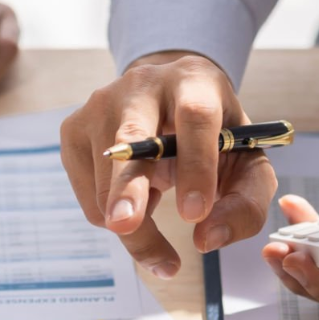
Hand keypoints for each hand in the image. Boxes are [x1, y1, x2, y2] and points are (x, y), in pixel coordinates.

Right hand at [60, 52, 277, 277]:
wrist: (168, 103)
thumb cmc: (213, 138)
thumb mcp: (245, 163)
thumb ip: (244, 204)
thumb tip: (208, 238)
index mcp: (194, 81)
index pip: (195, 116)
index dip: (196, 165)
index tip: (196, 213)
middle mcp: (142, 84)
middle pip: (131, 137)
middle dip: (129, 185)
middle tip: (127, 225)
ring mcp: (99, 105)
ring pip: (107, 183)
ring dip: (135, 224)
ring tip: (158, 208)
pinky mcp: (73, 131)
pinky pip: (91, 199)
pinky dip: (115, 214)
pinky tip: (136, 193)